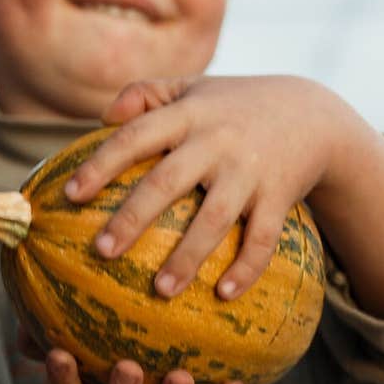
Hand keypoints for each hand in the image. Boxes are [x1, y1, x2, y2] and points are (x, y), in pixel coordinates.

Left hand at [63, 74, 349, 299]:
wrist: (314, 116)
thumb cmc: (236, 107)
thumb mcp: (193, 88)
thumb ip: (146, 93)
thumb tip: (102, 117)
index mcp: (189, 115)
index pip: (135, 137)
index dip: (100, 165)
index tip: (69, 196)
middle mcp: (217, 141)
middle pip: (167, 181)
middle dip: (133, 217)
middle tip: (101, 251)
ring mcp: (250, 171)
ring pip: (214, 218)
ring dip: (187, 256)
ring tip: (161, 290)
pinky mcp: (280, 196)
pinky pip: (263, 238)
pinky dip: (246, 268)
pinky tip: (223, 295)